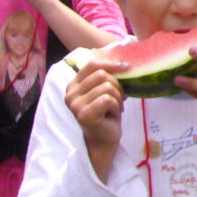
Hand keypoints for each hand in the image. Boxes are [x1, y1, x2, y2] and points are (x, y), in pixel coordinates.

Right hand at [65, 57, 126, 181]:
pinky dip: (116, 106)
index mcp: (74, 84)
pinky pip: (107, 99)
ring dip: (118, 97)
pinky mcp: (83, 115)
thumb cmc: (106, 112)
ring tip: (115, 107)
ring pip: (106, 87)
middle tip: (119, 98)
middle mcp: (70, 93)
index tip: (126, 66)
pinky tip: (113, 114)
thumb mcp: (105, 89)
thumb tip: (123, 58)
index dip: (111, 63)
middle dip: (117, 86)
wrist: (105, 137)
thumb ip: (106, 75)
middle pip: (102, 75)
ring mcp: (75, 105)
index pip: (92, 64)